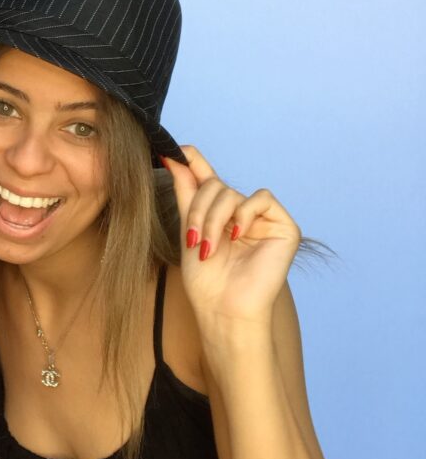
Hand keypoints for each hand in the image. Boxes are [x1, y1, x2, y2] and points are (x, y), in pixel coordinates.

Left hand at [161, 146, 300, 325]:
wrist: (223, 308)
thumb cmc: (205, 279)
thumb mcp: (189, 229)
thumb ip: (186, 192)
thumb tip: (175, 156)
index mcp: (220, 215)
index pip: (208, 180)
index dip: (194, 163)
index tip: (175, 150)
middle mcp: (242, 214)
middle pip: (216, 186)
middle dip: (199, 210)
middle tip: (193, 239)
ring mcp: (263, 220)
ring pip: (233, 193)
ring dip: (214, 219)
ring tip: (209, 247)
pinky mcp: (284, 227)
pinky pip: (261, 199)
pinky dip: (244, 215)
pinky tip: (237, 236)